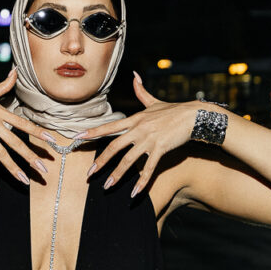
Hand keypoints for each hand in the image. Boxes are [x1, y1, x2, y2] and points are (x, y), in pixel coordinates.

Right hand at [0, 67, 53, 190]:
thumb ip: (4, 85)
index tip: (52, 141)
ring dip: (13, 169)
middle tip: (44, 169)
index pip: (23, 123)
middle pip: (16, 143)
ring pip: (1, 154)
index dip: (38, 132)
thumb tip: (16, 70)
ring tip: (24, 181)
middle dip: (31, 157)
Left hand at [82, 72, 202, 196]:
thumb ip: (141, 91)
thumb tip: (134, 75)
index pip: (109, 126)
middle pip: (114, 147)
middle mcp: (139, 129)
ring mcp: (149, 139)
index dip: (93, 132)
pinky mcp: (161, 148)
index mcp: (135, 119)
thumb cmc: (174, 110)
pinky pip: (149, 168)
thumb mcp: (154, 101)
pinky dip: (142, 182)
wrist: (193, 115)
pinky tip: (135, 194)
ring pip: (128, 160)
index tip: (77, 138)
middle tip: (89, 174)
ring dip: (117, 174)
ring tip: (108, 186)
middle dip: (101, 161)